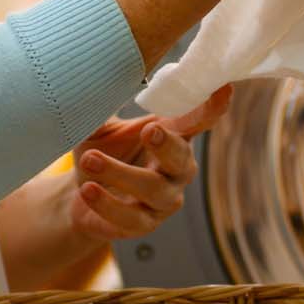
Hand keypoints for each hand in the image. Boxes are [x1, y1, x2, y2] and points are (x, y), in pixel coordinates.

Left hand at [0, 85, 232, 290]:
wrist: (78, 196)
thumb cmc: (100, 150)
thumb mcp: (100, 126)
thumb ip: (103, 107)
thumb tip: (95, 78)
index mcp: (173, 137)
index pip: (198, 121)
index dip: (213, 107)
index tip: (224, 88)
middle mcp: (176, 169)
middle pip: (183, 159)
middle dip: (168, 145)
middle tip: (148, 129)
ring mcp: (164, 200)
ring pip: (153, 189)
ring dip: (120, 173)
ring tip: (88, 160)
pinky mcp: (143, 225)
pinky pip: (131, 218)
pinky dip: (108, 204)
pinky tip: (88, 191)